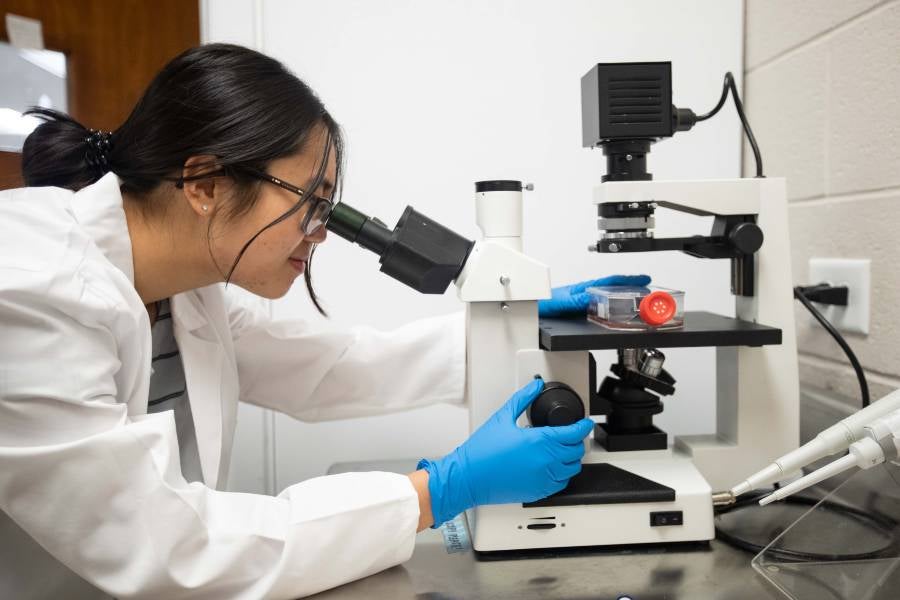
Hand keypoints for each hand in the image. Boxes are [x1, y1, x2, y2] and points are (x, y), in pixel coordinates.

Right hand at [418, 379, 592, 525]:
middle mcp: (545, 460)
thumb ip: (522, 398)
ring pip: (572, 468)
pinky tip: (553, 467)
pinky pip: (561, 483)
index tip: (585, 423)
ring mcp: (543, 478)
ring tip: (563, 450)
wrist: (468, 478)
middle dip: (577, 440)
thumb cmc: (481, 451)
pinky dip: (562, 474)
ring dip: (572, 458)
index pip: (574, 433)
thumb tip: (535, 386)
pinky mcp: (538, 491)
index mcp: (539, 440)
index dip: (584, 426)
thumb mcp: (502, 417)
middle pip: (576, 450)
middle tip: (572, 435)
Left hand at [538, 274, 650, 317]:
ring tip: (637, 302)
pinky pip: (600, 308)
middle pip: (612, 288)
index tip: (644, 279)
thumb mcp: (560, 302)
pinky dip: (611, 309)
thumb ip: (576, 300)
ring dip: (622, 298)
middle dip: (631, 288)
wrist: (528, 313)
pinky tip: (614, 314)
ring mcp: (582, 302)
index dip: (628, 280)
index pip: (610, 281)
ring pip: (607, 298)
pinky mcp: (578, 312)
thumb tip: (593, 298)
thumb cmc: (541, 303)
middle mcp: (584, 293)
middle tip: (648, 291)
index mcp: (583, 288)